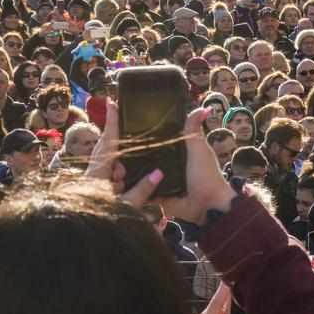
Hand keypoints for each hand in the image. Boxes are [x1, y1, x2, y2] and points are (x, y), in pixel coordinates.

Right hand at [88, 103, 235, 223]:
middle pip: (143, 154)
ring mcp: (157, 178)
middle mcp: (164, 162)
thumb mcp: (199, 150)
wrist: (206, 205)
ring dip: (125, 169)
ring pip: (137, 171)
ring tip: (107, 161)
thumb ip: (194, 131)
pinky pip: (139, 189)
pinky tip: (112, 180)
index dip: (142, 131)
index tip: (123, 121)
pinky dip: (130, 186)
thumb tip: (204, 107)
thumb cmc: (205, 175)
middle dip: (128, 151)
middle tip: (108, 144)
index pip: (155, 138)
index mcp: (175, 149)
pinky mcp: (153, 194)